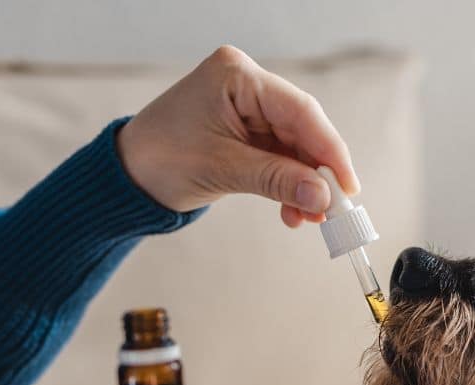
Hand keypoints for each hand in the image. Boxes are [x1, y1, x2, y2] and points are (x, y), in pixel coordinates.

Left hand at [117, 45, 359, 227]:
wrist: (127, 176)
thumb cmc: (159, 160)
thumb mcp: (223, 170)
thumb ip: (277, 180)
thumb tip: (324, 196)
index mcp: (236, 76)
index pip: (299, 110)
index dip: (329, 150)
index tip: (348, 186)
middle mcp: (245, 84)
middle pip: (302, 128)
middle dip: (318, 172)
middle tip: (335, 209)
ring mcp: (247, 107)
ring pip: (294, 146)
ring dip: (305, 184)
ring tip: (311, 217)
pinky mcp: (245, 131)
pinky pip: (279, 157)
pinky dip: (289, 184)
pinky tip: (294, 211)